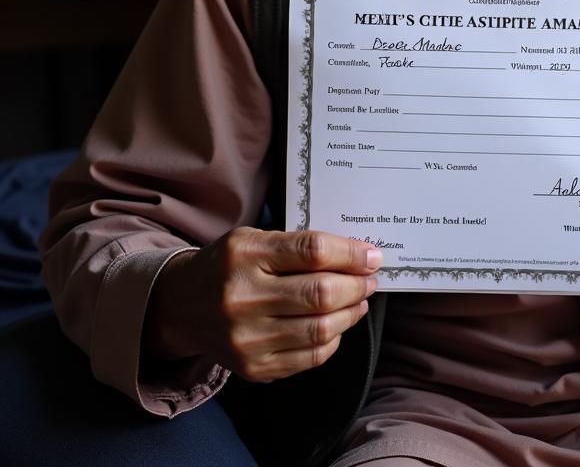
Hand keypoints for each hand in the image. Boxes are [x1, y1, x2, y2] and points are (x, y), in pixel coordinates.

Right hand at [144, 227, 380, 381]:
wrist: (180, 307)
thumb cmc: (228, 266)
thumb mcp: (254, 239)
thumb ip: (300, 245)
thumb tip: (358, 256)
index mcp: (245, 255)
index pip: (313, 252)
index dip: (351, 254)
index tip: (372, 255)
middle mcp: (242, 297)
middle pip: (321, 294)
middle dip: (357, 285)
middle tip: (370, 278)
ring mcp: (247, 338)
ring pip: (321, 329)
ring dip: (351, 312)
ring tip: (358, 300)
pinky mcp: (253, 368)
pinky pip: (310, 356)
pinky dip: (333, 339)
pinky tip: (336, 324)